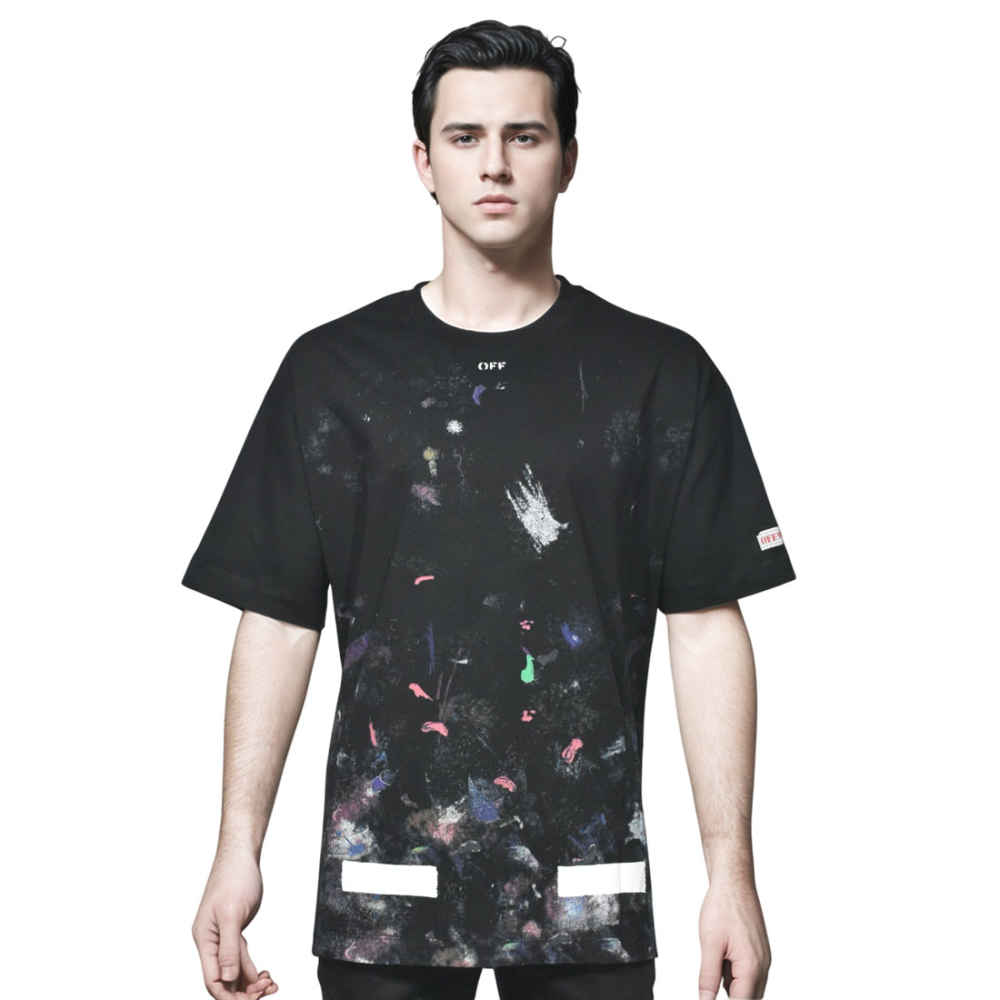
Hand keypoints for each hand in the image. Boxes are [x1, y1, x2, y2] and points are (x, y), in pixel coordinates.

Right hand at [192, 846, 278, 998]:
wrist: (242, 855)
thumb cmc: (234, 878)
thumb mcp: (232, 913)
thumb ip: (229, 948)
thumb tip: (227, 980)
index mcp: (204, 940)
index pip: (212, 980)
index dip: (229, 996)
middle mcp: (211, 942)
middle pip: (224, 980)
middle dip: (243, 991)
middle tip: (267, 990)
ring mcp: (223, 937)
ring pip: (234, 971)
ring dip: (251, 982)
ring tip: (272, 985)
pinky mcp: (235, 931)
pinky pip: (242, 958)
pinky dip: (253, 969)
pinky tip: (266, 975)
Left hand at [697, 877, 770, 998]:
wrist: (734, 882)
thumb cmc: (723, 906)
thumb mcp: (710, 944)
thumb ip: (709, 977)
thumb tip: (705, 999)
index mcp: (751, 967)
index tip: (710, 997)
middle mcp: (762, 966)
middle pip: (747, 997)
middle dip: (730, 994)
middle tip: (713, 973)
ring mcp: (762, 959)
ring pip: (748, 986)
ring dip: (732, 983)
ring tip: (718, 956)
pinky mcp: (759, 951)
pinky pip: (748, 973)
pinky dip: (735, 972)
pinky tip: (724, 954)